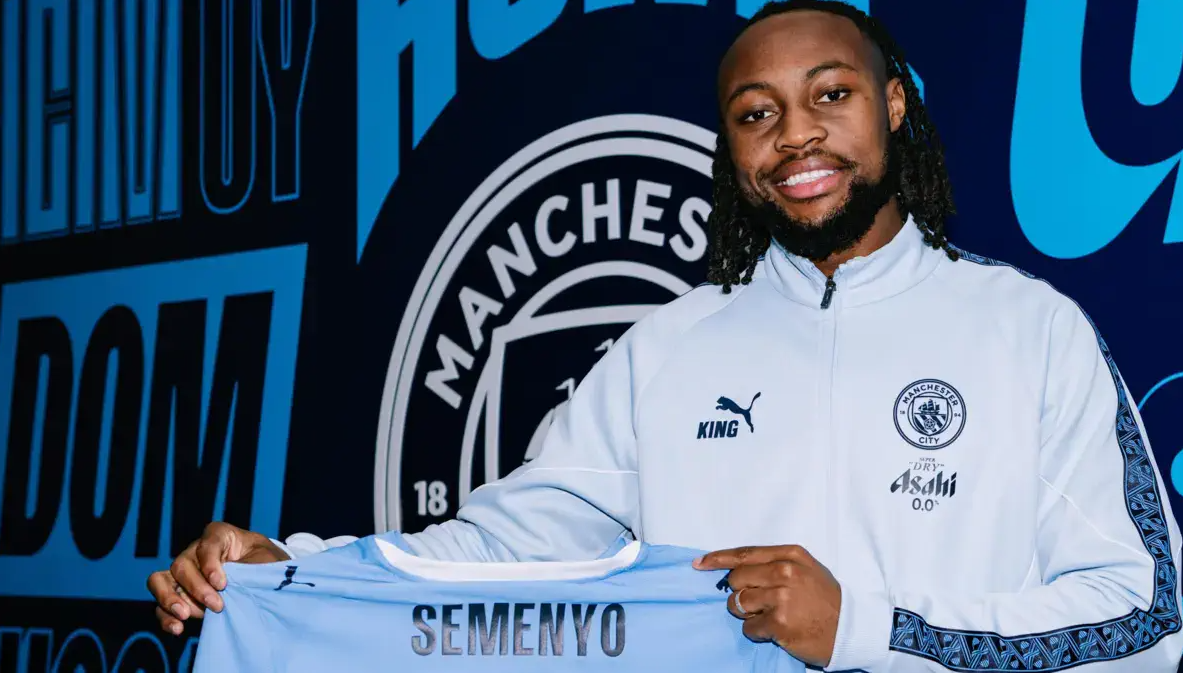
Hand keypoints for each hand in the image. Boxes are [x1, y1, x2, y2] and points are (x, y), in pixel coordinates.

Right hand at [146, 522, 288, 634]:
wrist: (266, 579)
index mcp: (219, 535)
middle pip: (181, 565)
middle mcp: (195, 552)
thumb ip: (248, 567)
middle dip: (197, 588)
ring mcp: (184, 574)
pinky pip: (161, 605)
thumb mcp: (265, 559)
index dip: (210, 564)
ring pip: (160, 581)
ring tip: (185, 616)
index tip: (222, 584)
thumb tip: (229, 585)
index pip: (206, 545)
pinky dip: (166, 617)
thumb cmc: (267, 563)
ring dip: (170, 599)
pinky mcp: (179, 596)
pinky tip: (178, 628)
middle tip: (217, 606)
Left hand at [694, 545, 840, 667]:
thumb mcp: (805, 569)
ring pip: (737, 603)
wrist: (850, 628)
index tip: (700, 563)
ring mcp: (781, 598)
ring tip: (770, 615)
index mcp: (790, 555)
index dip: (718, 559)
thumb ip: (773, 563)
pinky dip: (757, 631)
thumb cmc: (826, 599)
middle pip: (736, 579)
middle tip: (760, 601)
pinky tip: (775, 630)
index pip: (744, 554)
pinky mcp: (779, 624)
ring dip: (747, 613)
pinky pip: (748, 627)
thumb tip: (734, 567)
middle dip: (740, 592)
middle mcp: (785, 572)